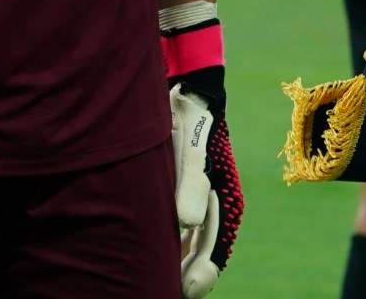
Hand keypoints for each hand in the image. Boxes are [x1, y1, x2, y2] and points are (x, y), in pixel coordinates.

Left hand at [165, 23, 242, 297]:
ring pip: (183, 249)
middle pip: (197, 257)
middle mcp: (208, 209)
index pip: (212, 254)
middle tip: (158, 289)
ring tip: (145, 279)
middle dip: (179, 275)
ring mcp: (190, 204)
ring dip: (168, 264)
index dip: (197, 276)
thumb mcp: (188, 146)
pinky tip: (144, 256)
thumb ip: (189, 183)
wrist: (179, 87)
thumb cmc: (185, 116)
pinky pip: (170, 234)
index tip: (181, 290)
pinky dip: (161, 248)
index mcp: (220, 201)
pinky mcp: (173, 196)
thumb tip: (185, 224)